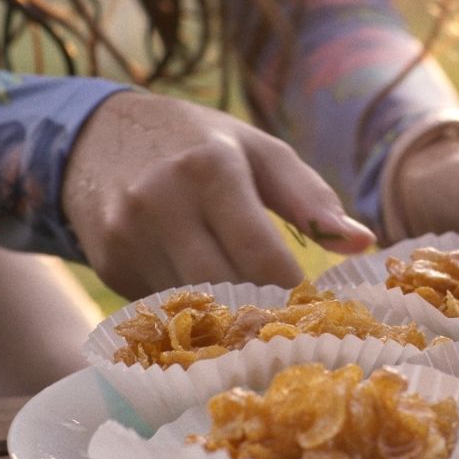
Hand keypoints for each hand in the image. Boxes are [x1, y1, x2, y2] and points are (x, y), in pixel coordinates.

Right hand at [62, 91, 374, 297]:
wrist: (95, 133)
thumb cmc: (197, 142)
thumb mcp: (258, 151)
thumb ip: (310, 198)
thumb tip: (363, 243)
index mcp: (210, 169)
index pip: (261, 256)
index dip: (292, 291)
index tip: (316, 307)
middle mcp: (162, 201)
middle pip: (225, 288)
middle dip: (261, 311)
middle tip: (290, 325)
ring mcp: (128, 235)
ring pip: (192, 306)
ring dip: (226, 317)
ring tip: (254, 318)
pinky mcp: (107, 263)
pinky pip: (160, 305)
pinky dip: (188, 310)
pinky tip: (204, 300)